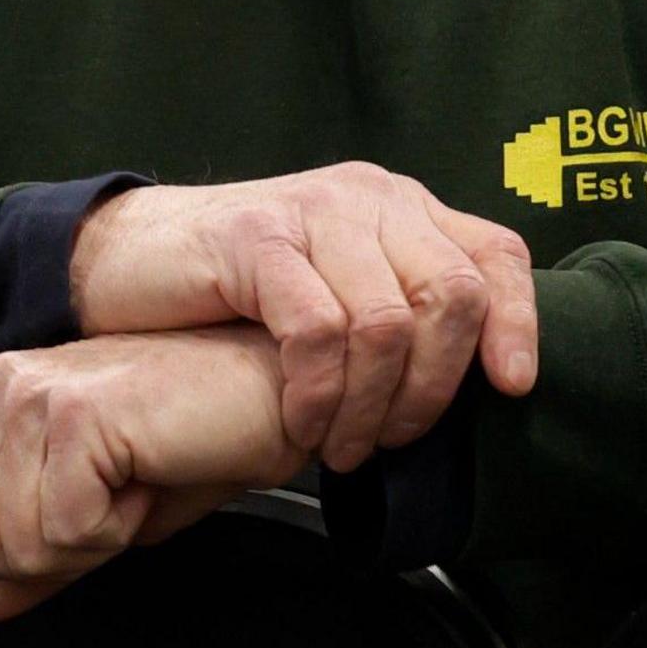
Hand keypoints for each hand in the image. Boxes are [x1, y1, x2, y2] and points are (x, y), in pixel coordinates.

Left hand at [0, 328, 306, 621]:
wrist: (275, 398)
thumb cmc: (203, 439)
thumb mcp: (105, 512)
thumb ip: (35, 556)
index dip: (18, 549)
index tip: (86, 509)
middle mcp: (0, 390)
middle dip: (49, 554)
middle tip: (114, 499)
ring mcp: (32, 397)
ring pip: (16, 548)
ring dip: (92, 539)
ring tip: (137, 479)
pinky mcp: (75, 414)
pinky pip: (67, 531)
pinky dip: (118, 528)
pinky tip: (150, 474)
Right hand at [69, 164, 537, 471]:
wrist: (128, 258)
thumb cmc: (239, 295)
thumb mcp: (336, 291)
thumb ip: (399, 312)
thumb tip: (471, 389)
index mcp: (403, 209)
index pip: (497, 256)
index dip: (518, 324)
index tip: (511, 389)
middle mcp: (371, 198)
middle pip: (453, 295)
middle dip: (433, 388)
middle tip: (390, 442)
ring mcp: (315, 212)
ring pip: (388, 323)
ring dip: (370, 406)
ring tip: (340, 449)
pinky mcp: (259, 238)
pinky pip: (319, 331)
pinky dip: (318, 394)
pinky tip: (301, 425)